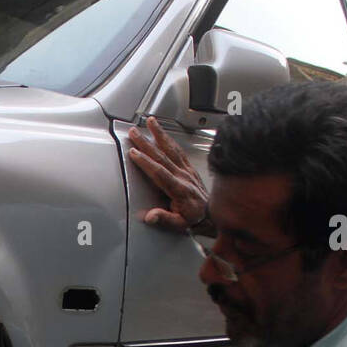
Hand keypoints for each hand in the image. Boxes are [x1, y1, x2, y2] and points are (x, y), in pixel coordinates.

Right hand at [127, 115, 208, 232]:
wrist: (212, 215)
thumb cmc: (194, 219)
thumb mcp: (179, 225)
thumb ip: (164, 219)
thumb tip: (150, 216)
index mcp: (179, 190)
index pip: (159, 173)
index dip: (146, 162)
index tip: (134, 153)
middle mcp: (183, 176)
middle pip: (162, 156)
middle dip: (146, 143)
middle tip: (134, 132)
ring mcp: (187, 170)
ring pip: (171, 149)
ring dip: (160, 134)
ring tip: (150, 122)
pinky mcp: (189, 168)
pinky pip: (178, 150)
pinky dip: (170, 140)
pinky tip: (163, 134)